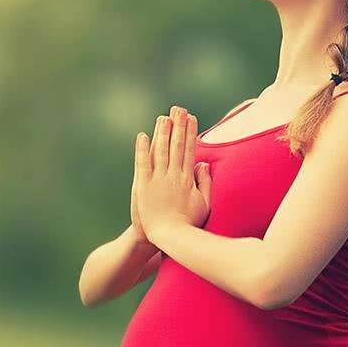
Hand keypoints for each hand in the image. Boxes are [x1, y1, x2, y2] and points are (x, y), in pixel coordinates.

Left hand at [134, 106, 211, 244]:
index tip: (191, 118)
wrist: (170, 238)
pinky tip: (142, 135)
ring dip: (162, 132)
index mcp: (188, 179)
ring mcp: (158, 180)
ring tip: (163, 116)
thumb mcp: (204, 203)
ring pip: (160, 151)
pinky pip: (143, 164)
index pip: (190, 150)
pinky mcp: (143, 186)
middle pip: (176, 146)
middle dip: (177, 126)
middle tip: (178, 108)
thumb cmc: (189, 224)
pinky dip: (142, 149)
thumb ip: (205, 183)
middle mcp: (173, 176)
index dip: (190, 132)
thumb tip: (204, 164)